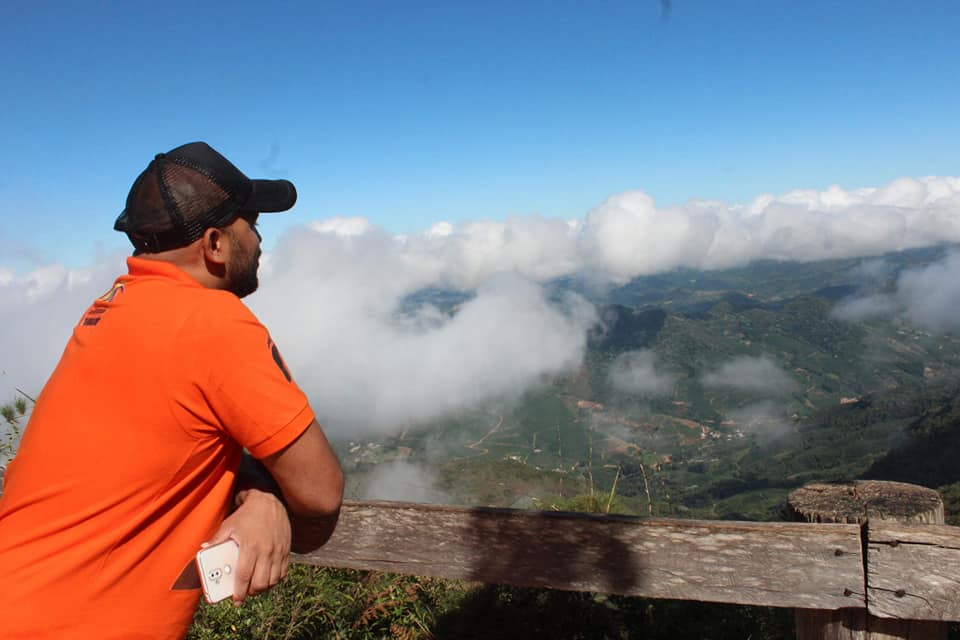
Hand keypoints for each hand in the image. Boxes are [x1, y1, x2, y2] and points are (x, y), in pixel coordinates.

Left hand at [204, 488, 290, 604]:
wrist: (269, 501)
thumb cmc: (246, 514)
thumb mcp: (228, 525)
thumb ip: (217, 540)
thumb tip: (203, 550)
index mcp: (250, 546)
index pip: (244, 576)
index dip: (239, 591)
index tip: (235, 600)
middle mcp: (266, 551)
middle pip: (260, 583)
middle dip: (251, 592)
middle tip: (244, 592)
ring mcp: (278, 551)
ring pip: (273, 580)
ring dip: (263, 588)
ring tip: (255, 587)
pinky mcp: (286, 550)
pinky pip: (283, 572)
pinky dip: (276, 579)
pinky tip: (268, 578)